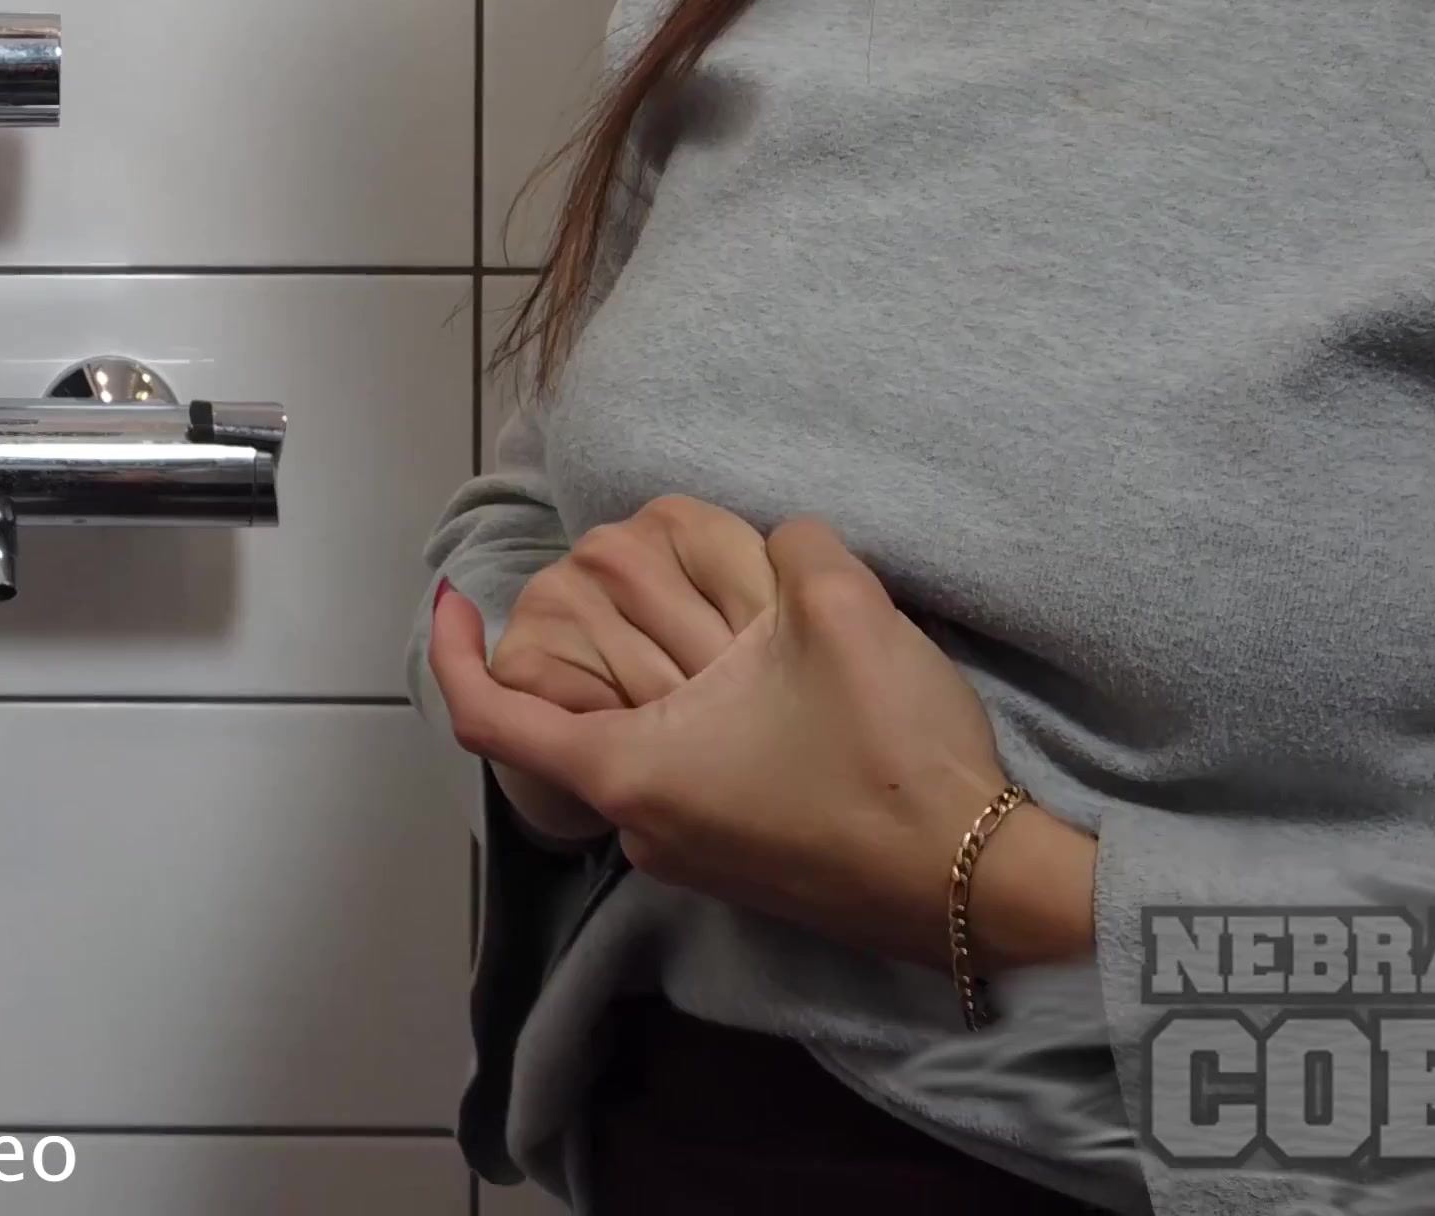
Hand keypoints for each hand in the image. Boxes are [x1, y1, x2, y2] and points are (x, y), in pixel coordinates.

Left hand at [446, 514, 1091, 974]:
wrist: (982, 890)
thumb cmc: (894, 762)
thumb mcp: (845, 613)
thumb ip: (794, 547)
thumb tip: (782, 545)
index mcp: (633, 770)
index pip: (490, 715)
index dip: (452, 649)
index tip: (453, 596)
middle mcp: (641, 825)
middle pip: (574, 713)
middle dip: (595, 633)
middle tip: (634, 566)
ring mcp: (689, 856)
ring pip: (635, 744)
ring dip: (655, 675)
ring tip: (711, 617)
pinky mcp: (739, 867)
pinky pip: (682, 779)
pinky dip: (693, 720)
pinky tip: (755, 681)